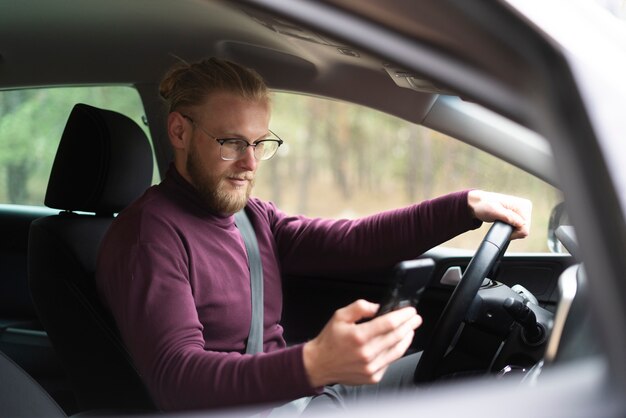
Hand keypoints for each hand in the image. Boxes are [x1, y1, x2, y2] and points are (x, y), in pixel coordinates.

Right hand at [302, 299, 421, 386]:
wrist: (319, 364)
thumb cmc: (329, 340)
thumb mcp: (340, 316)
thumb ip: (360, 307)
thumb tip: (378, 307)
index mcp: (359, 336)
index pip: (389, 323)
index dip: (403, 316)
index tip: (410, 311)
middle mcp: (366, 353)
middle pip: (397, 336)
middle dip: (410, 325)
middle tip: (415, 318)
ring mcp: (371, 367)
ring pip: (398, 351)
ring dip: (407, 338)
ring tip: (410, 330)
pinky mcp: (373, 377)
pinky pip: (390, 362)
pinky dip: (397, 351)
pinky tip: (397, 344)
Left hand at [468, 190, 531, 239]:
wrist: (478, 204)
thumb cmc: (484, 205)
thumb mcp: (494, 211)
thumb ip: (508, 217)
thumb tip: (521, 223)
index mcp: (523, 205)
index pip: (525, 228)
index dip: (513, 233)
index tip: (501, 227)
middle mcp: (526, 207)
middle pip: (524, 229)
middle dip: (512, 231)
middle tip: (499, 224)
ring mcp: (522, 212)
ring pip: (521, 230)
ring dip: (510, 230)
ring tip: (500, 222)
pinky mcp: (518, 215)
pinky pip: (518, 228)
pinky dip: (510, 229)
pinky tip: (503, 223)